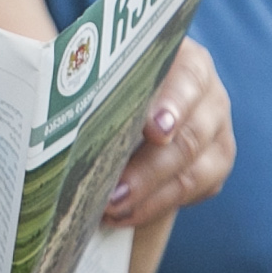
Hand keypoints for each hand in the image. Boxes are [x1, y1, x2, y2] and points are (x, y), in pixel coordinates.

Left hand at [105, 40, 233, 226]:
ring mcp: (217, 129)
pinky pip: (196, 189)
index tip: (153, 130)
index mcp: (185, 58)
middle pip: (190, 133)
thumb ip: (96, 81)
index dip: (172, 104)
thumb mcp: (110, 73)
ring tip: (113, 207)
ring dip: (151, 193)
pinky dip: (159, 205)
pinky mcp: (216, 161)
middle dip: (151, 167)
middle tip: (116, 190)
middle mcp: (208, 93)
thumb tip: (54, 90)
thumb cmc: (114, 82)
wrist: (134, 100)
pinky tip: (126, 214)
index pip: (188, 77)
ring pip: (194, 167)